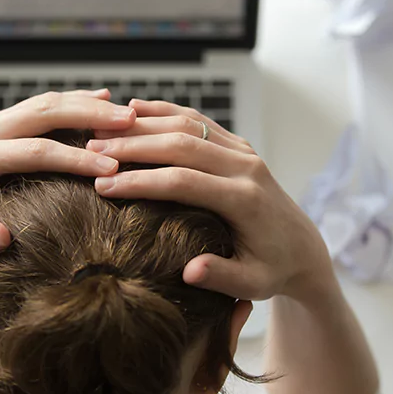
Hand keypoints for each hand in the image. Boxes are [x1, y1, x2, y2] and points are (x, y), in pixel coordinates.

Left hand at [0, 90, 135, 261]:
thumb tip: (0, 235)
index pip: (33, 152)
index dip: (74, 159)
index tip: (110, 168)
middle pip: (43, 114)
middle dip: (89, 115)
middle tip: (130, 122)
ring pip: (44, 104)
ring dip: (86, 104)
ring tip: (126, 112)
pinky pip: (40, 108)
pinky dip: (72, 102)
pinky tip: (101, 98)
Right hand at [87, 100, 334, 300]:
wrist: (302, 248)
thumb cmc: (272, 270)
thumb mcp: (253, 284)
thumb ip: (222, 277)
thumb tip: (190, 272)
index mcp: (245, 199)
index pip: (184, 181)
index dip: (141, 182)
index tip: (103, 186)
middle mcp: (245, 167)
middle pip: (182, 144)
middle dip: (132, 146)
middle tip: (90, 151)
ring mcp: (243, 151)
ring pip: (187, 124)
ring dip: (142, 124)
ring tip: (100, 130)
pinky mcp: (238, 145)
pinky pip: (197, 120)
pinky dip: (164, 112)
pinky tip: (132, 109)